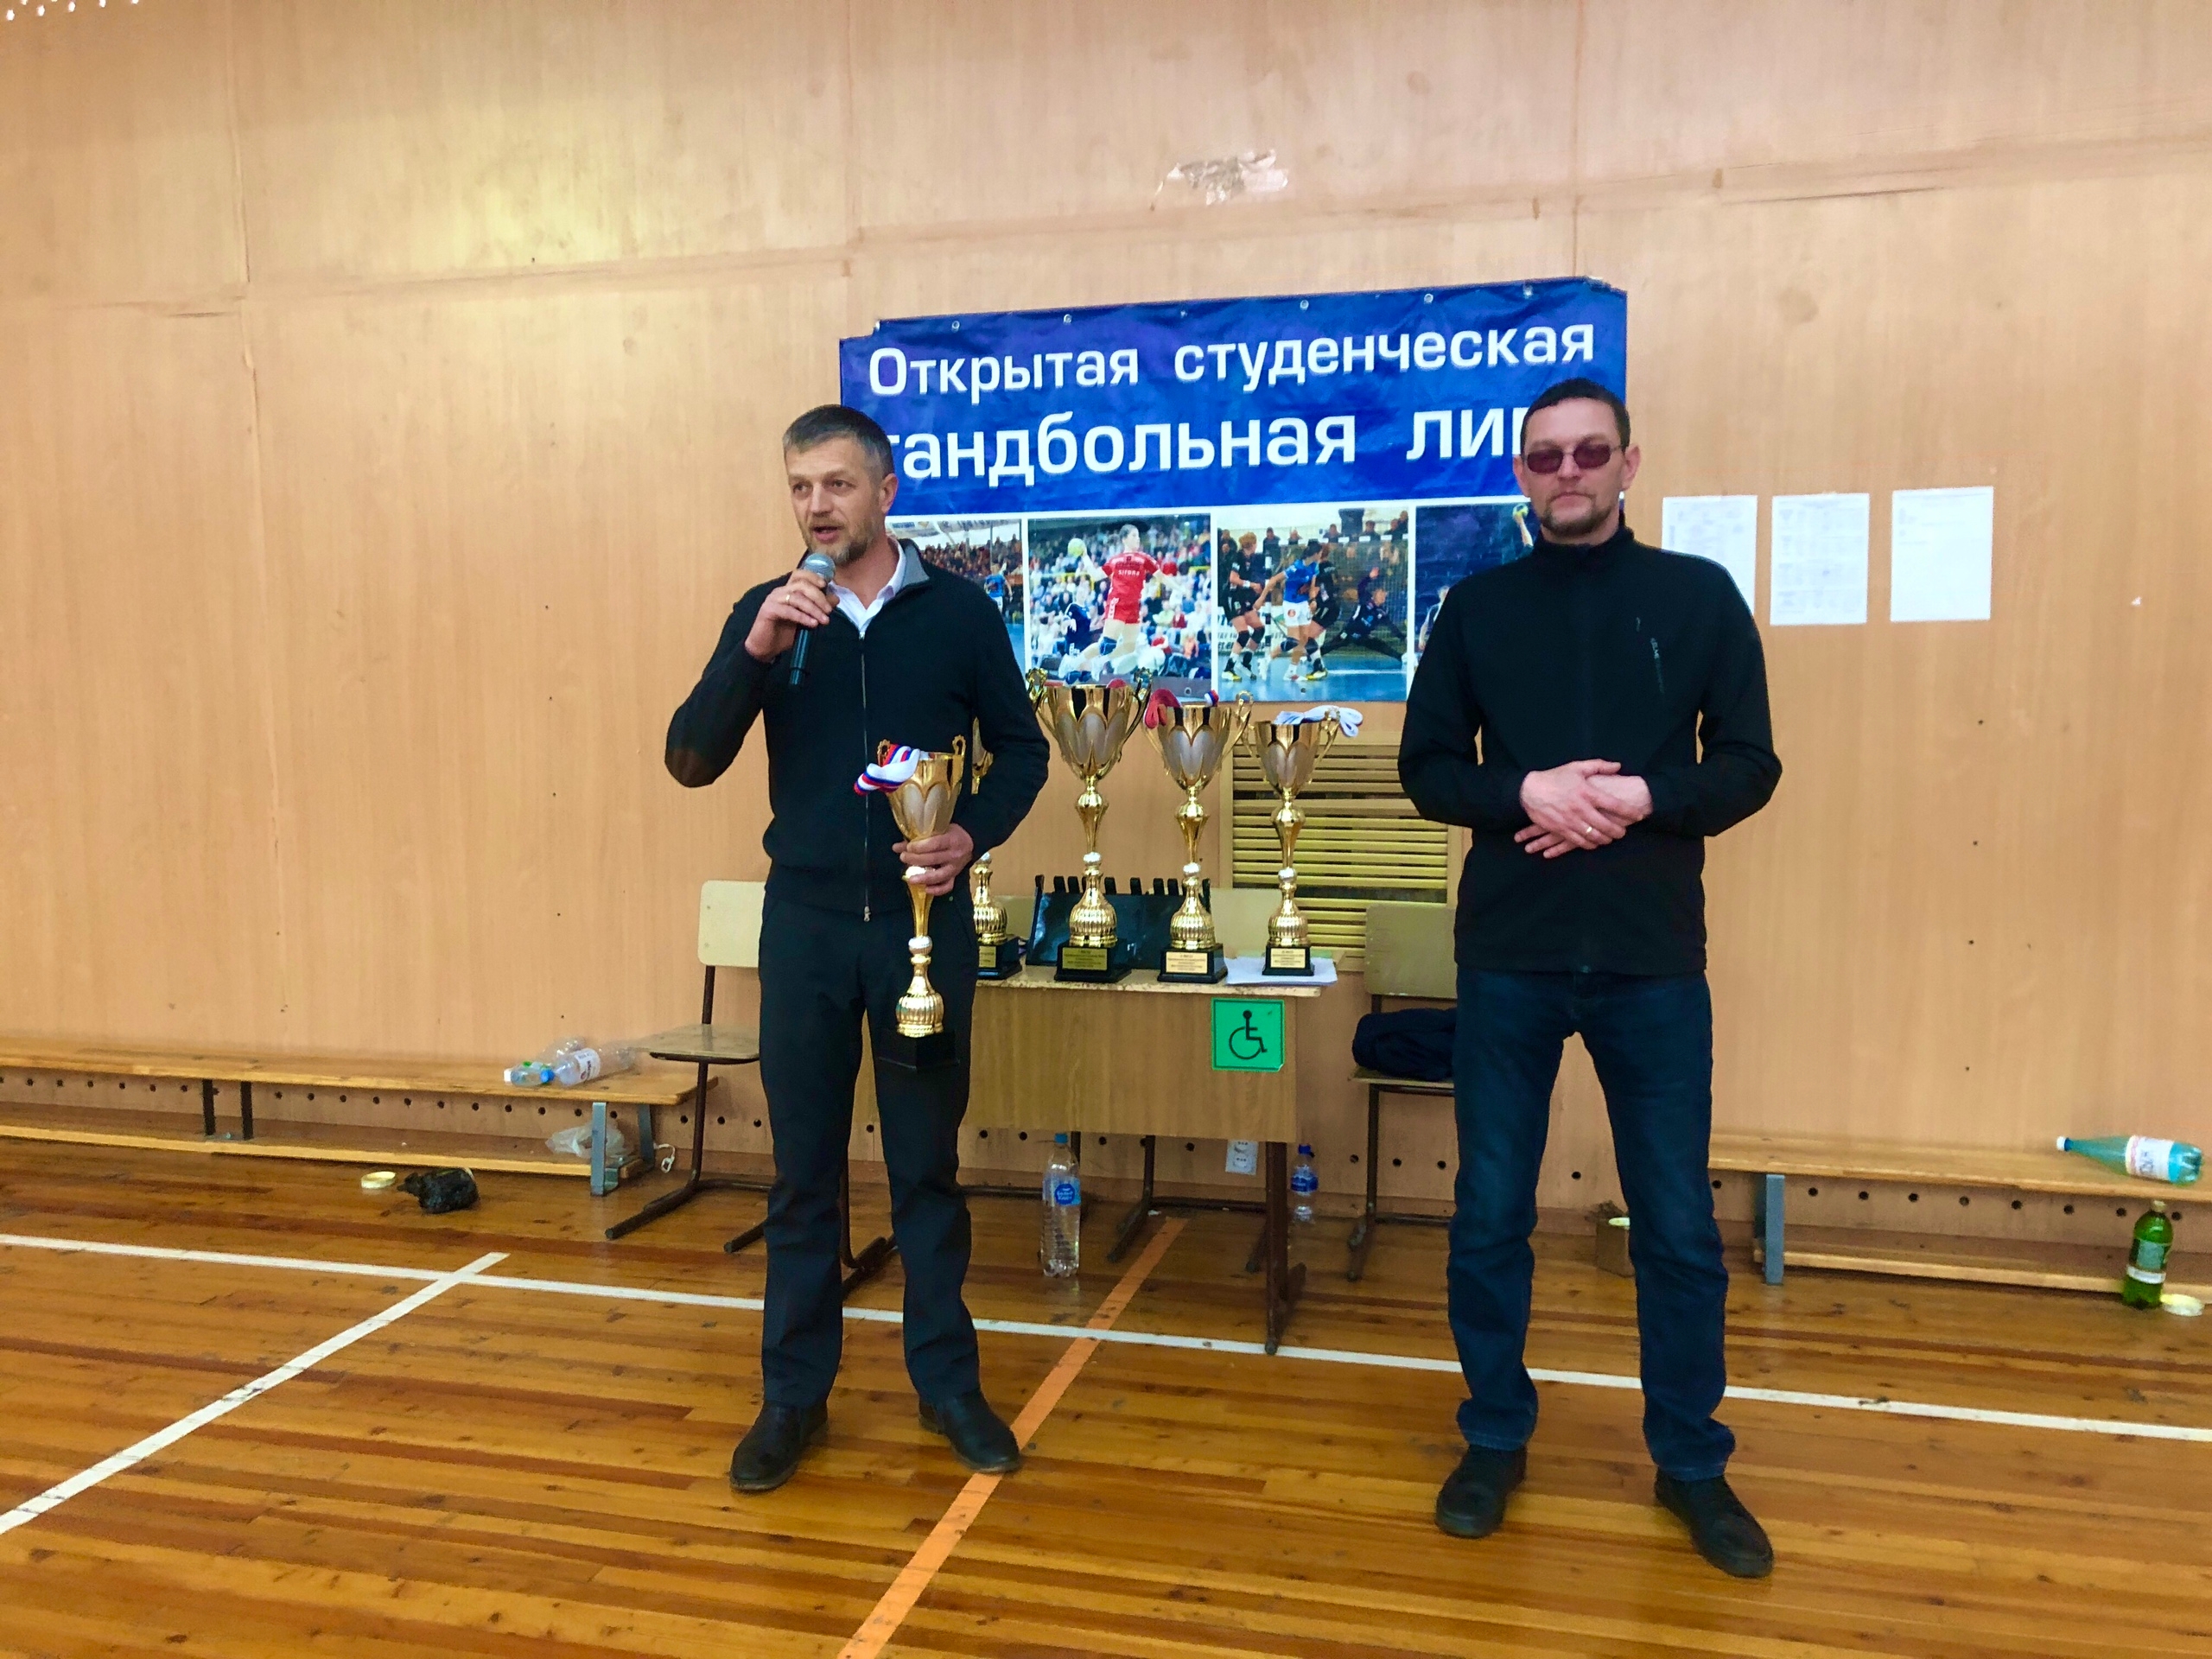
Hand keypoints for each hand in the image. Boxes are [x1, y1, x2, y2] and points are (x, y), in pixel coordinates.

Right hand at [744, 561, 836, 661]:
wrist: (766, 648)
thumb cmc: (785, 632)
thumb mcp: (806, 619)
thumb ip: (818, 608)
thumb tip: (836, 598)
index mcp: (788, 590)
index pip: (799, 575)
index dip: (813, 576)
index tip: (825, 585)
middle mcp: (780, 592)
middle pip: (801, 585)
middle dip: (818, 596)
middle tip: (829, 610)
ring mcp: (773, 600)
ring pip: (796, 597)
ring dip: (813, 608)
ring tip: (824, 620)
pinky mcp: (768, 611)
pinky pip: (788, 611)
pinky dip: (802, 617)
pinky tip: (812, 624)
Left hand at [894, 823, 975, 897]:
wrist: (969, 842)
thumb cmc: (950, 833)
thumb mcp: (938, 830)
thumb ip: (919, 838)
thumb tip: (897, 847)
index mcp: (951, 840)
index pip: (935, 844)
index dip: (919, 847)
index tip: (908, 847)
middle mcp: (954, 855)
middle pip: (933, 859)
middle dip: (915, 859)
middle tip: (903, 857)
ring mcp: (955, 868)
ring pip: (939, 875)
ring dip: (923, 878)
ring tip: (910, 879)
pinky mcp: (955, 876)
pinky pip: (947, 886)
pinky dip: (937, 890)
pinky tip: (926, 889)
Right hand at [1516, 760, 1634, 858]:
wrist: (1529, 790)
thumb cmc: (1555, 777)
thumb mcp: (1576, 767)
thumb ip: (1599, 766)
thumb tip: (1618, 766)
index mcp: (1587, 792)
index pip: (1614, 805)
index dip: (1629, 812)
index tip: (1639, 815)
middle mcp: (1581, 808)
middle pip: (1607, 825)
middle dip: (1619, 831)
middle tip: (1624, 832)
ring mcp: (1570, 821)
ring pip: (1594, 836)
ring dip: (1605, 839)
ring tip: (1610, 838)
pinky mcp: (1561, 830)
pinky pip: (1579, 842)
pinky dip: (1590, 844)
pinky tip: (1594, 843)